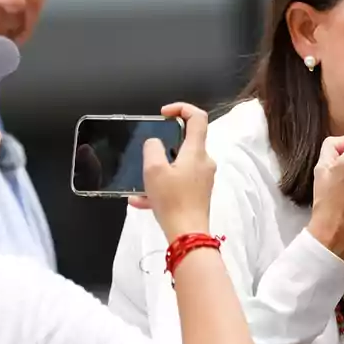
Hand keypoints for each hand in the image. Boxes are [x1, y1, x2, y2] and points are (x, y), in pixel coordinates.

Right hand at [129, 102, 214, 241]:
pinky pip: (177, 183)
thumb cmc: (173, 201)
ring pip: (178, 165)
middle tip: (148, 153)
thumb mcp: (154, 170)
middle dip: (164, 144)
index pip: (198, 117)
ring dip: (158, 170)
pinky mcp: (197, 194)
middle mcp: (204, 162)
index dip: (181, 108)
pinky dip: (160, 187)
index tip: (163, 114)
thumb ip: (152, 149)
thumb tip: (154, 143)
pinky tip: (140, 200)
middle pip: (186, 142)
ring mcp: (202, 179)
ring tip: (139, 182)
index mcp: (197, 152)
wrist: (187, 234)